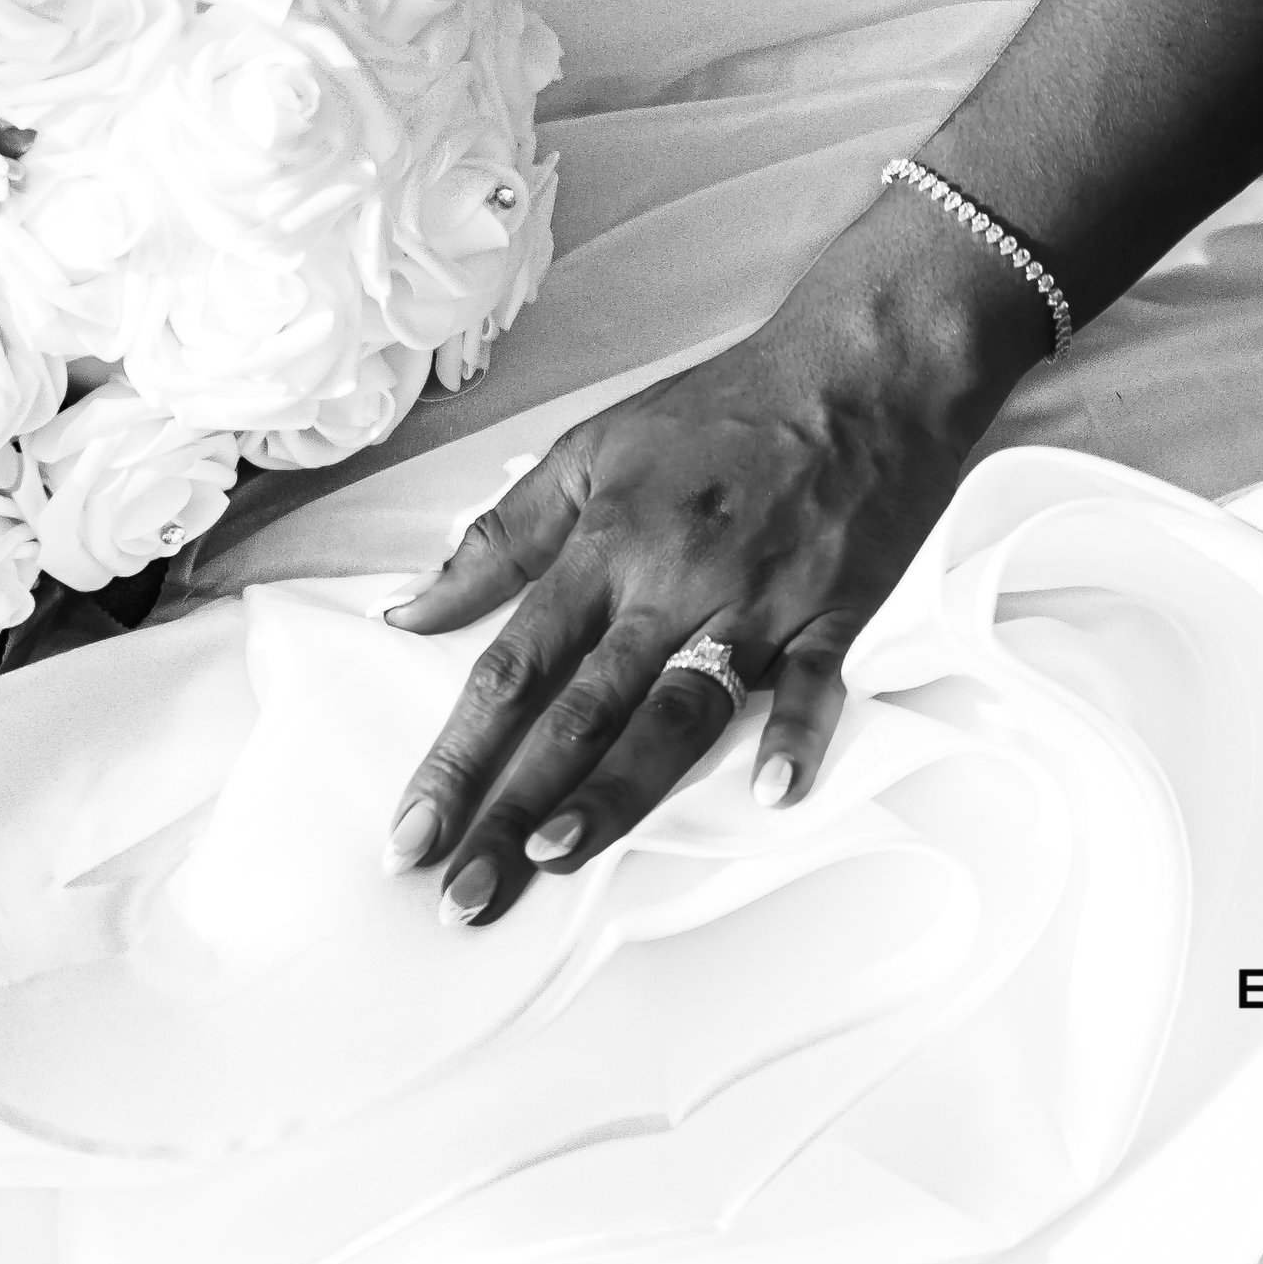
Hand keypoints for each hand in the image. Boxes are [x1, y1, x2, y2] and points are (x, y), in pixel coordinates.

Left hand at [379, 202, 1048, 925]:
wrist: (856, 368)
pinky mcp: (834, 609)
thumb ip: (498, 539)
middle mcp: (671, 580)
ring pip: (676, 710)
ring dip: (617, 788)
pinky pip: (812, 680)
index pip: (512, 665)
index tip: (410, 834)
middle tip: (460, 895)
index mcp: (606, 542)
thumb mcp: (588, 452)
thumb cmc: (718, 412)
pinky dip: (794, 732)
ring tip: (556, 857)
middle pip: (579, 710)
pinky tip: (771, 793)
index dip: (456, 753)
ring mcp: (754, 599)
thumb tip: (406, 609)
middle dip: (512, 807)